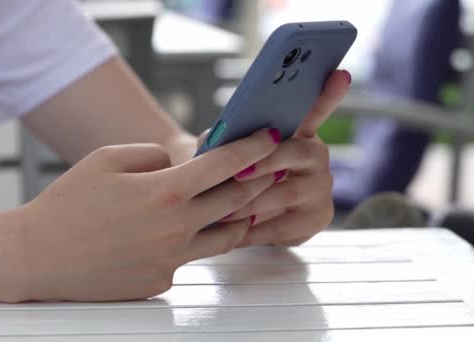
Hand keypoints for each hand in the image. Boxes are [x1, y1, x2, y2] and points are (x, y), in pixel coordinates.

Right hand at [15, 128, 278, 300]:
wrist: (37, 256)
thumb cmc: (67, 204)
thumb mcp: (107, 159)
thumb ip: (154, 156)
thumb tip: (179, 166)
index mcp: (164, 192)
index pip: (226, 164)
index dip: (253, 147)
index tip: (270, 138)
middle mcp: (176, 230)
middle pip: (237, 201)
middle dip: (259, 180)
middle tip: (268, 169)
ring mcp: (171, 261)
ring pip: (226, 237)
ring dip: (240, 216)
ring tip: (242, 202)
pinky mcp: (160, 282)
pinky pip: (189, 257)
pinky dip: (195, 241)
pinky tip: (185, 231)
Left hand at [222, 70, 350, 246]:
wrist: (236, 214)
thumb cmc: (230, 174)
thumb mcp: (222, 152)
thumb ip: (220, 140)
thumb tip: (213, 138)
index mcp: (297, 133)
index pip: (315, 109)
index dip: (327, 93)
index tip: (339, 74)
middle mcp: (316, 156)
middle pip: (294, 153)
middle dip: (264, 163)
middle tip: (238, 173)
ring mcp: (321, 187)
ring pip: (286, 192)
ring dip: (252, 202)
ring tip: (223, 210)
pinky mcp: (318, 218)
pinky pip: (284, 225)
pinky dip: (255, 230)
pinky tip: (235, 231)